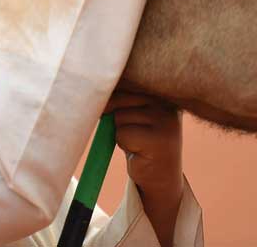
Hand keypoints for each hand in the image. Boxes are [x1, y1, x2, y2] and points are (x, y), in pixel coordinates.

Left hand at [105, 90, 183, 246]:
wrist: (161, 176)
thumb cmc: (140, 140)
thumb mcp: (132, 113)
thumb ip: (120, 97)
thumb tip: (90, 87)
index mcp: (160, 92)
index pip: (125, 80)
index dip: (108, 89)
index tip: (104, 93)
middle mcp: (166, 103)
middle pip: (118, 97)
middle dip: (115, 116)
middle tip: (133, 132)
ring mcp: (166, 120)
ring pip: (118, 117)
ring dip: (120, 132)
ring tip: (137, 141)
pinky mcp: (159, 139)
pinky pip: (122, 134)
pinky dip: (124, 143)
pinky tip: (139, 151)